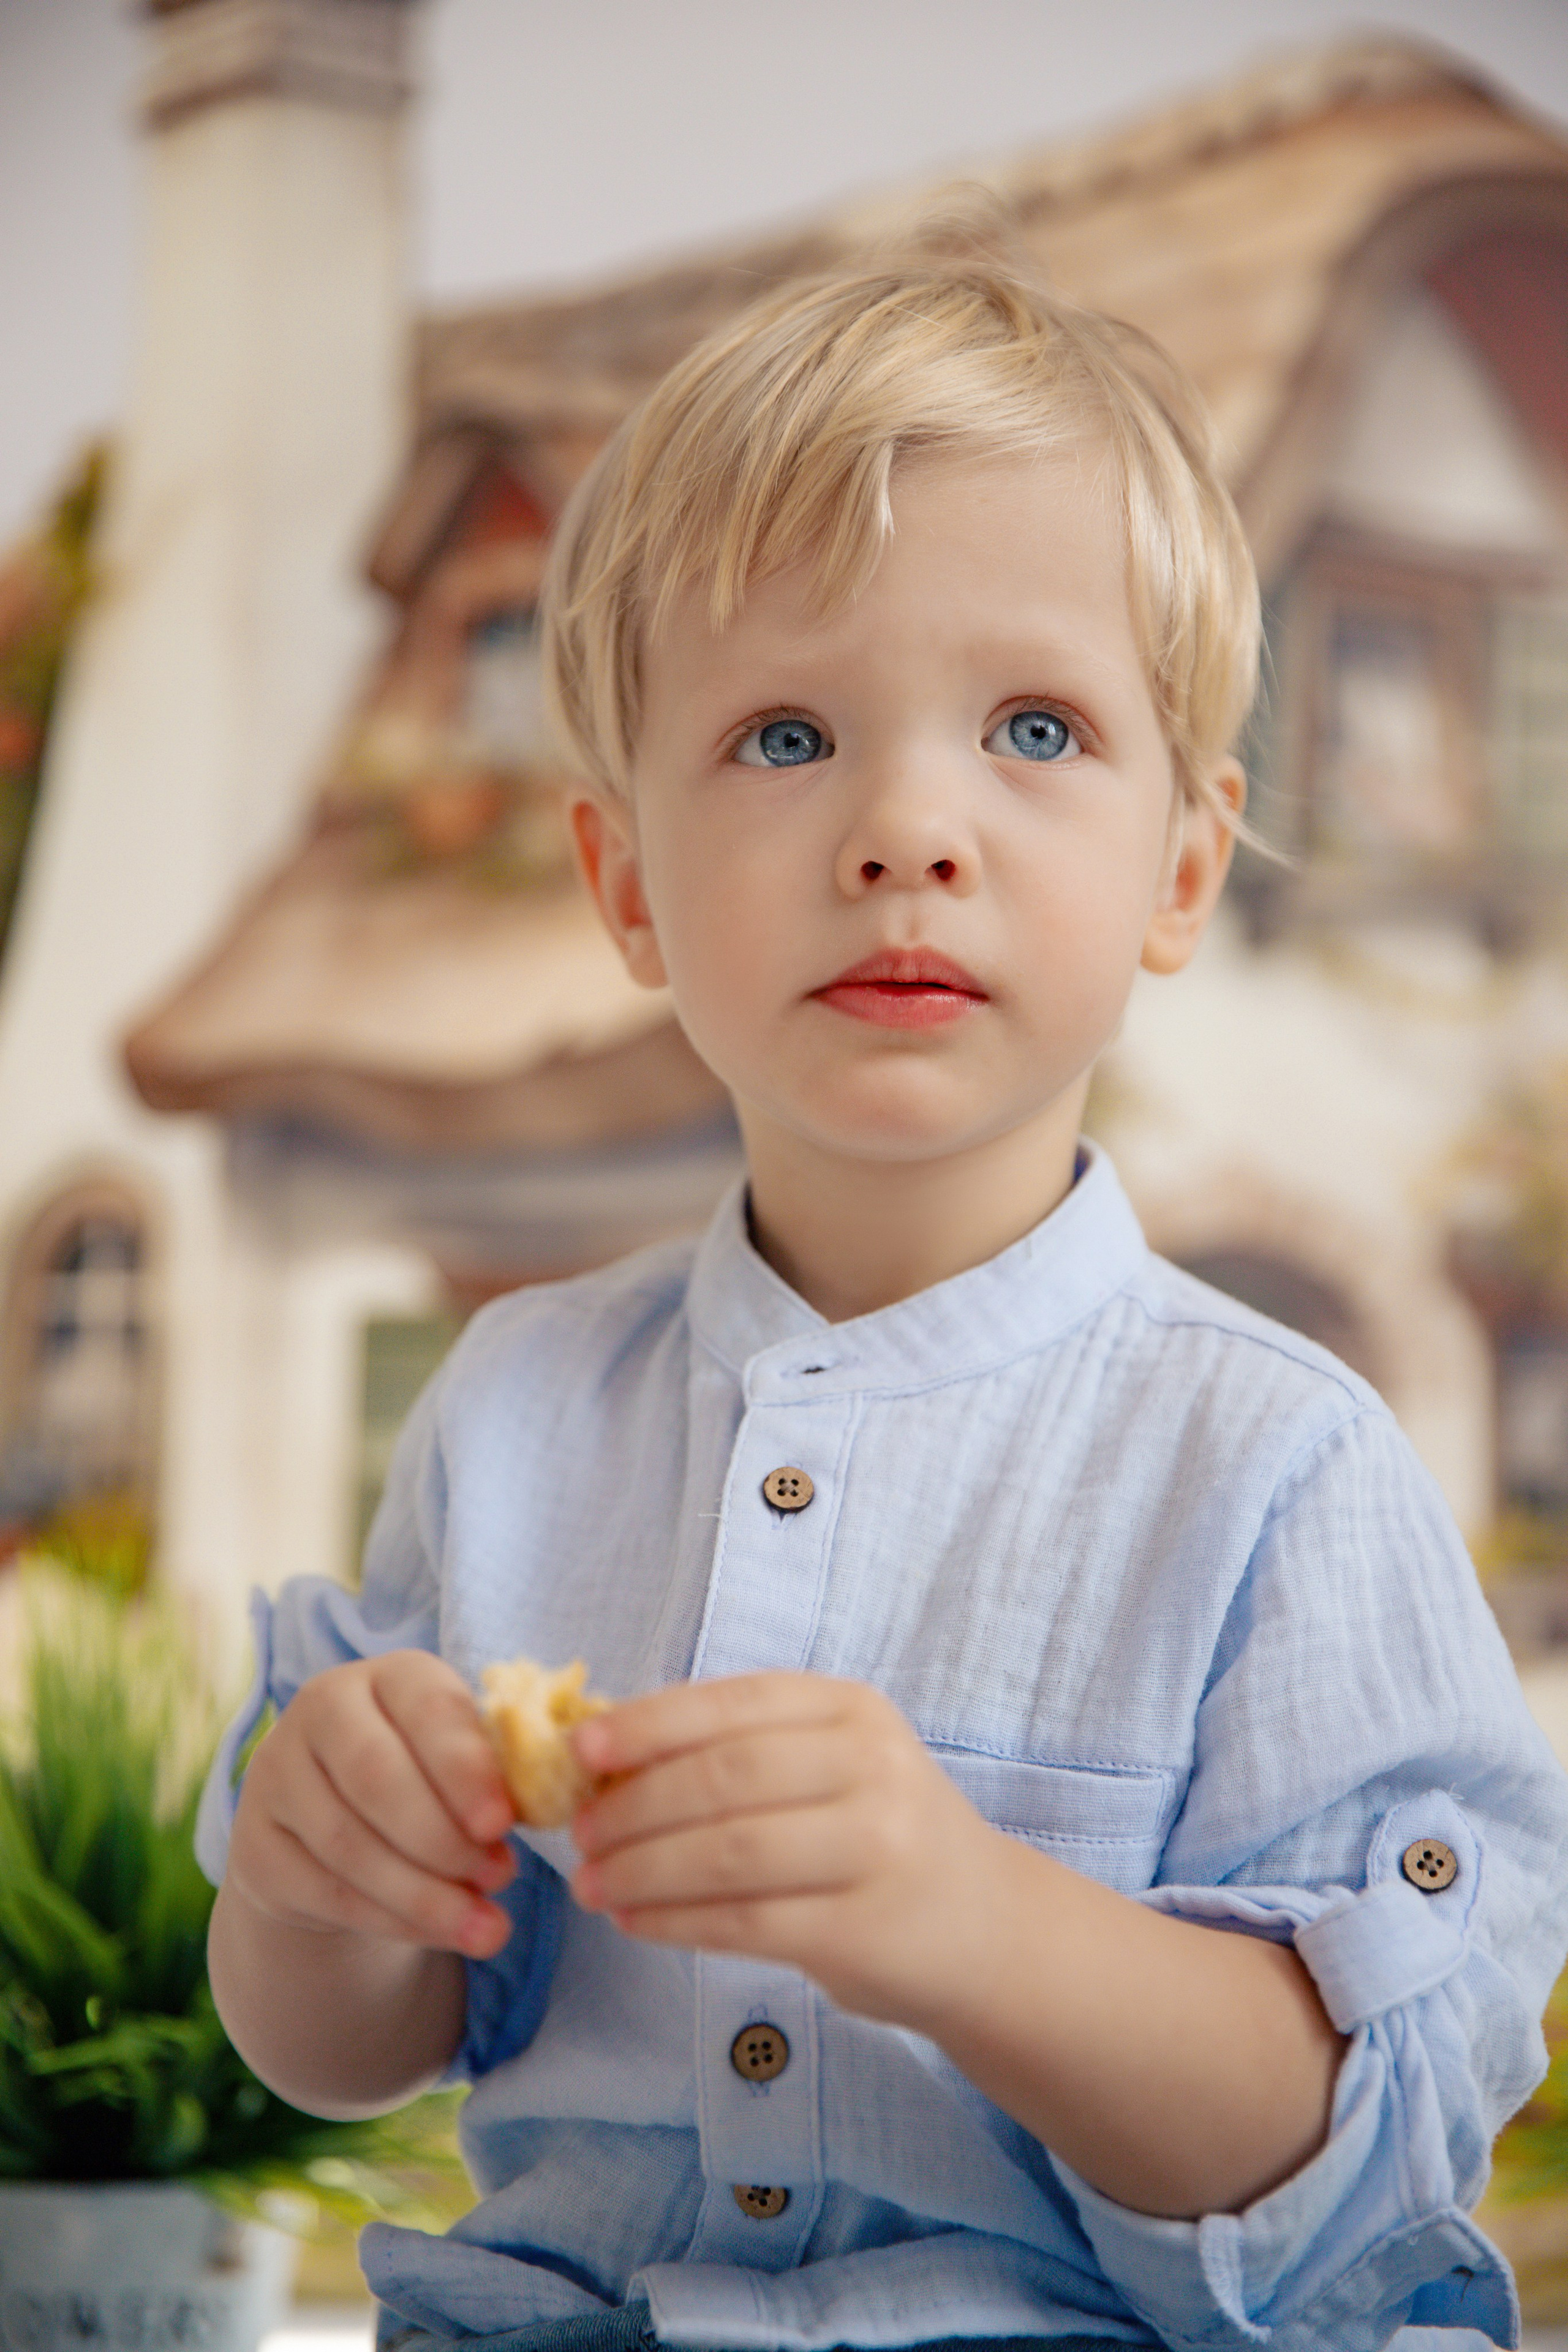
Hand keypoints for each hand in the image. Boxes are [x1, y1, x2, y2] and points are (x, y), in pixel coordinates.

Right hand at [226, 1652, 517, 1959]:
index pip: (426, 1707)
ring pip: (349, 1843)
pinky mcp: (254, 1844)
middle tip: (500, 1878)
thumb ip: (489, 1781)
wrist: (335, 1834)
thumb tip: (510, 1827)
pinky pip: (327, 1891)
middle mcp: (322, 1708)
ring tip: (486, 1927)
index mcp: (389, 1674)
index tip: (502, 1824)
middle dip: (443, 1838)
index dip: (465, 1767)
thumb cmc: (426, 1782)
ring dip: (424, 1893)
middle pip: (376, 1775)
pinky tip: (440, 1933)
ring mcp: (276, 1774)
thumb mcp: (460, 1764)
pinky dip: (393, 1919)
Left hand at [568, 1670, 1004, 2025]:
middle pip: (726, 1777)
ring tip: (592, 1884)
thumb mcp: (834, 1764)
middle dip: (635, 1806)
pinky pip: (745, 1922)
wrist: (984, 1928)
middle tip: (579, 1833)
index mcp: (853, 1710)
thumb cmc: (879, 1834)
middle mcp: (872, 1768)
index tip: (582, 1748)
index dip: (650, 1723)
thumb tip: (609, 1760)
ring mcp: (874, 1848)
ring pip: (729, 1852)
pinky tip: (635, 1921)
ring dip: (643, 1870)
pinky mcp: (861, 1929)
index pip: (736, 1703)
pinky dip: (675, 1921)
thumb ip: (744, 1749)